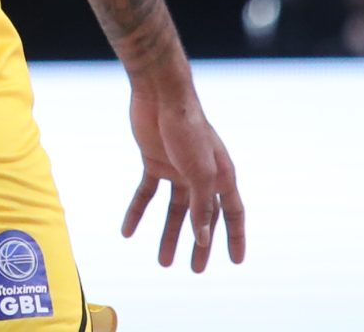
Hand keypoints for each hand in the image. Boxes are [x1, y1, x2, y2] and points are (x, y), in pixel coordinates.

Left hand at [122, 77, 244, 271]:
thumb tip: (204, 239)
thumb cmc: (187, 127)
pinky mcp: (153, 161)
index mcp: (221, 175)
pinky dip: (137, 212)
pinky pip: (146, 193)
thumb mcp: (199, 171)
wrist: (159, 94)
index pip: (233, 213)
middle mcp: (201, 175)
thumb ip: (202, 205)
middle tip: (195, 270)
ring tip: (163, 262)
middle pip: (202, 216)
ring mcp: (176, 168)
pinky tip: (127, 232)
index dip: (235, 237)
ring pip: (174, 209)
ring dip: (168, 234)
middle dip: (199, 244)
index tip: (236, 261)